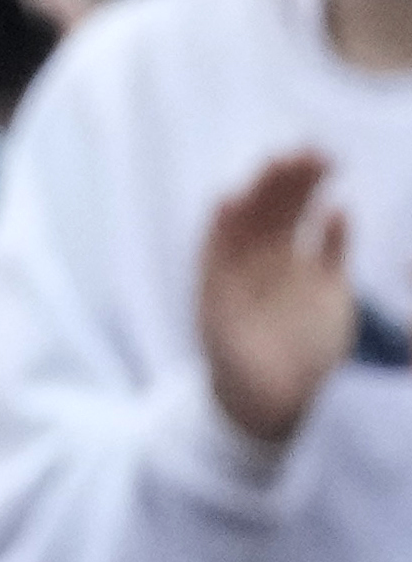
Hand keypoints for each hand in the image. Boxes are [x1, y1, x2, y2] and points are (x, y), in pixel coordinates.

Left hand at [199, 149, 355, 450]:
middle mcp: (253, 270)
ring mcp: (289, 273)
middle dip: (279, 184)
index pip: (228, 232)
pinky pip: (330, 250)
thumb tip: (221, 278)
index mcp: (223, 280)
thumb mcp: (226, 346)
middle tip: (295, 154)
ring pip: (296, 221)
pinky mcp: (325, 285)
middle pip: (265, 215)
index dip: (237, 208)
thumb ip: (225, 298)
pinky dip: (336, 232)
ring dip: (307, 190)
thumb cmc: (240, 378)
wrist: (275, 407)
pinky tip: (339, 212)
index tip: (243, 188)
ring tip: (321, 159)